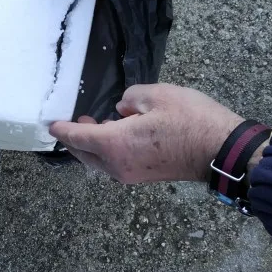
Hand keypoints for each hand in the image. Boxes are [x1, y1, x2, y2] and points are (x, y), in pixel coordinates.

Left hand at [50, 84, 243, 183]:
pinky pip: (114, 165)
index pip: (76, 137)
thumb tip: (122, 110)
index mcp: (114, 144)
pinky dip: (107, 152)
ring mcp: (130, 175)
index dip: (62, 128)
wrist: (220, 150)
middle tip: (74, 120)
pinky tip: (116, 137)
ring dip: (92, 146)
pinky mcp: (143, 177)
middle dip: (74, 138)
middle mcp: (117, 165)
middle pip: (84, 154)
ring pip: (99, 162)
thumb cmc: (191, 120)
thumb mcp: (157, 94)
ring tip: (95, 125)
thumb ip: (129, 98)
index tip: (50, 123)